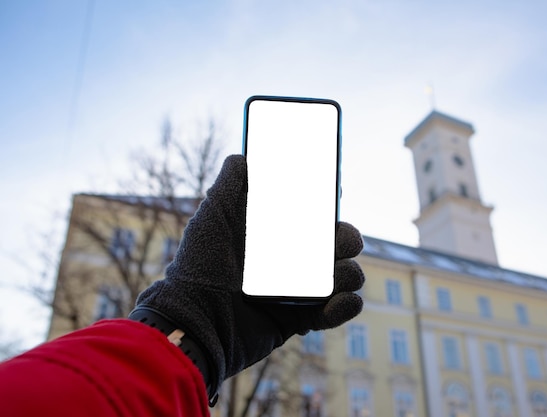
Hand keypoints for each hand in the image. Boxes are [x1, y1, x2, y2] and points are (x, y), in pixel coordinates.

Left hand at [133, 155, 364, 397]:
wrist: (196, 319)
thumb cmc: (201, 264)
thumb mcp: (213, 214)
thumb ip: (232, 180)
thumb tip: (248, 155)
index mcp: (275, 233)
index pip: (314, 214)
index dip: (329, 203)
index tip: (334, 191)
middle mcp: (291, 259)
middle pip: (339, 242)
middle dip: (346, 238)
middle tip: (335, 242)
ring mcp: (299, 289)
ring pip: (346, 274)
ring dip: (348, 273)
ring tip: (331, 278)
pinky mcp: (302, 318)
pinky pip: (338, 311)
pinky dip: (346, 306)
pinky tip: (338, 300)